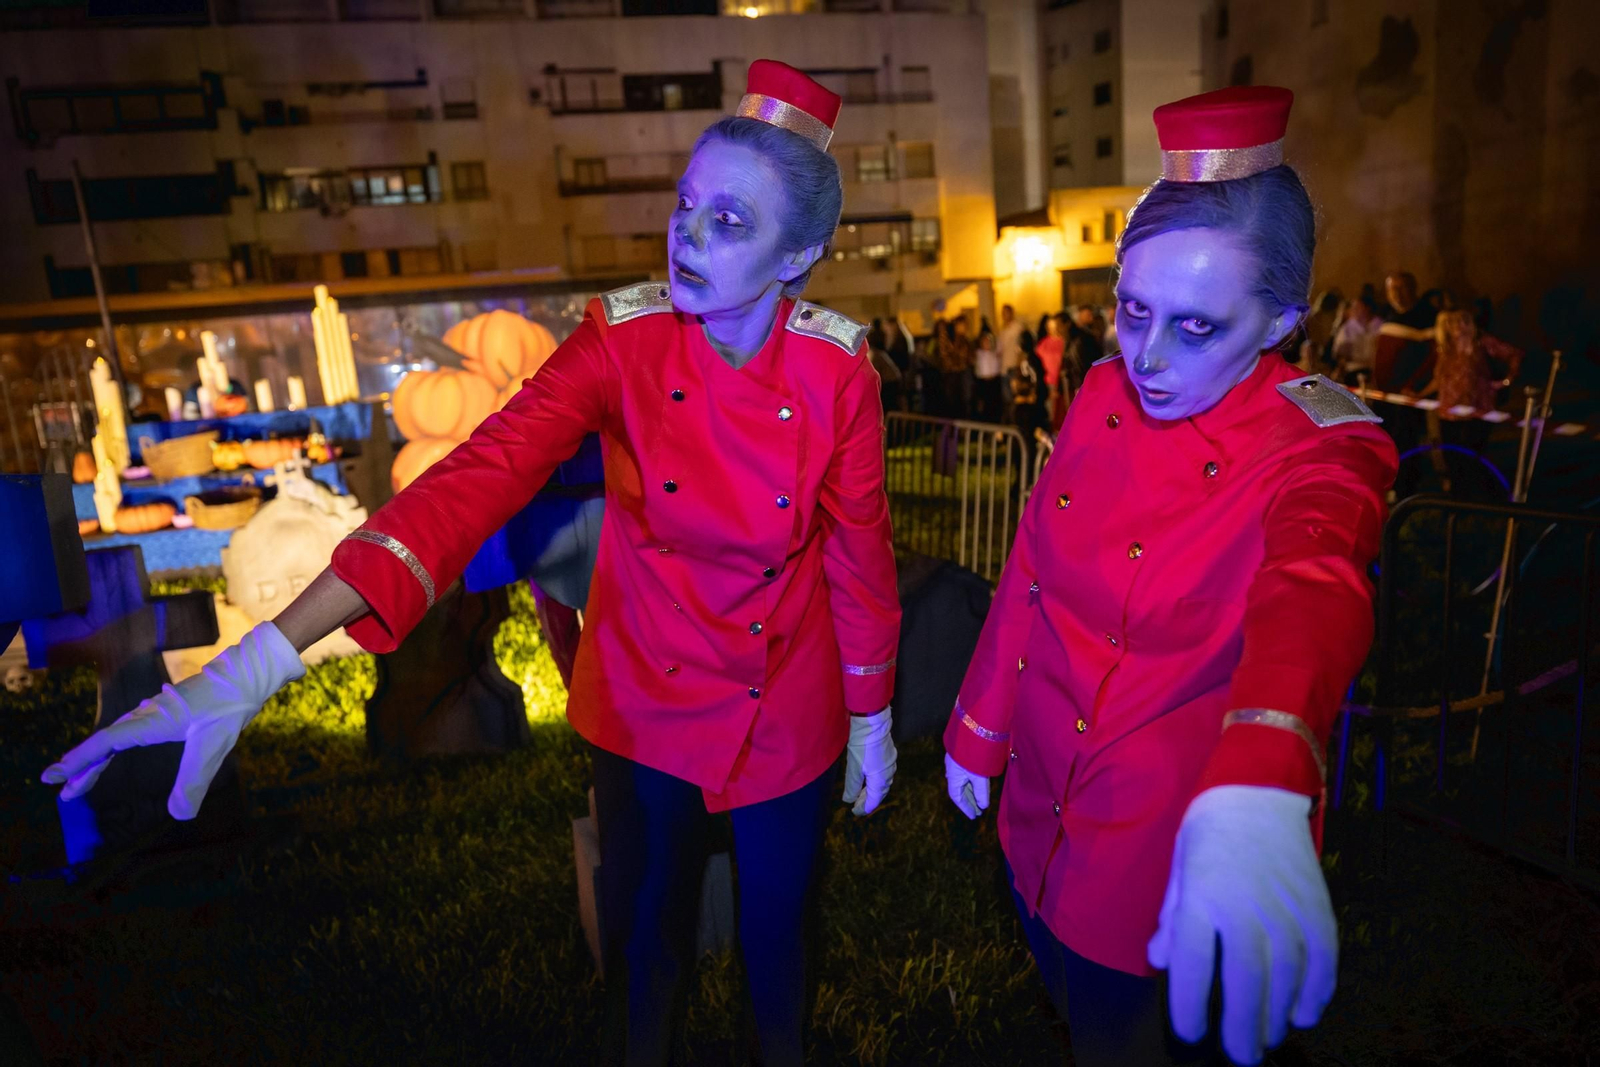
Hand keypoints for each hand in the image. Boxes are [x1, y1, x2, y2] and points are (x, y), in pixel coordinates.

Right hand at [40, 622, 305, 820]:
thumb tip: (179, 816)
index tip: (54, 777)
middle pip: (105, 743)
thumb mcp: (214, 747)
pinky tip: (112, 754)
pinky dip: (116, 747)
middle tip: (60, 791)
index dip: (79, 762)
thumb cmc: (228, 708)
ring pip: (116, 737)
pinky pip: (130, 732)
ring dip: (96, 759)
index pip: (106, 744)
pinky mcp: (166, 712)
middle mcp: (147, 715)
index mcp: (151, 723)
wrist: (245, 677)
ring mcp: (155, 712)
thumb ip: (195, 781)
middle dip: (81, 767)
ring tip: (79, 781)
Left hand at [842, 706, 896, 815]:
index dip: (863, 807)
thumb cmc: (862, 745)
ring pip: (882, 783)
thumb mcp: (853, 767)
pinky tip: (868, 779)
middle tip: (856, 805)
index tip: (854, 811)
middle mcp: (888, 774)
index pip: (873, 800)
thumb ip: (852, 786)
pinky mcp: (889, 756)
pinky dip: (875, 781)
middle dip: (867, 800)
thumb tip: (849, 800)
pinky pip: (883, 775)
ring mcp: (890, 764)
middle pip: (879, 793)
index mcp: (880, 779)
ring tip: (861, 794)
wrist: (873, 723)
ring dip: (871, 791)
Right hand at [944, 752, 989, 819]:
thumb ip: (981, 792)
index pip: (956, 796)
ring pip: (964, 783)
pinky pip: (967, 775)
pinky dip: (973, 784)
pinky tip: (980, 786)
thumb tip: (983, 806)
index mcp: (953, 776)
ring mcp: (957, 764)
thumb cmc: (973, 755)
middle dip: (970, 802)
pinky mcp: (963, 758)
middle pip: (960, 790)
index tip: (974, 816)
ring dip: (972, 793)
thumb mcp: (978, 776)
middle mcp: (953, 771)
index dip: (965, 807)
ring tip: (981, 802)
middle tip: (979, 812)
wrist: (971, 731)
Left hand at [1147, 785, 1336, 1065]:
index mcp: (1202, 899)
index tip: (1190, 1032)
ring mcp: (1287, 909)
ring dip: (1277, 1017)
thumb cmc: (1208, 832)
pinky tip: (1302, 1013)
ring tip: (1266, 1037)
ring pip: (1287, 981)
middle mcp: (1246, 909)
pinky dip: (1315, 994)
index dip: (1191, 1008)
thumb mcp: (1179, 872)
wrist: (1257, 791)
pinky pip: (1323, 963)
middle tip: (1239, 1055)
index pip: (1194, 968)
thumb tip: (1159, 962)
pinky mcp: (1319, 908)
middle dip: (1242, 1029)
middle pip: (1246, 985)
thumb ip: (1171, 920)